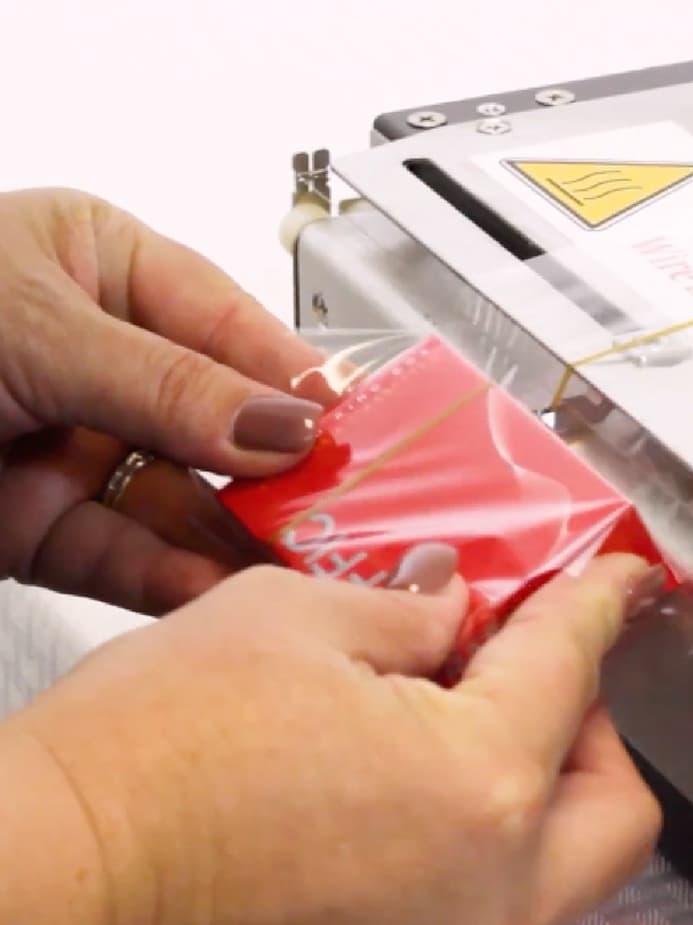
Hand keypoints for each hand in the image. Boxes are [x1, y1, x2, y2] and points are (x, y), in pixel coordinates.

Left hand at [0, 188, 327, 613]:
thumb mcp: (31, 323)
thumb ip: (167, 381)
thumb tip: (285, 421)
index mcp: (106, 268)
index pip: (236, 329)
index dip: (300, 383)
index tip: (357, 432)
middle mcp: (102, 358)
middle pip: (222, 423)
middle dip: (282, 471)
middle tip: (344, 511)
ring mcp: (75, 446)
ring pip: (183, 498)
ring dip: (239, 534)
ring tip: (299, 564)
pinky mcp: (43, 527)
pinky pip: (126, 553)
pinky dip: (173, 574)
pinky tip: (219, 586)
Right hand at [1, 553, 662, 924]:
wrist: (52, 887)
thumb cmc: (148, 753)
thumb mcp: (292, 620)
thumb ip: (404, 610)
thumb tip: (454, 606)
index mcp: (478, 783)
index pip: (575, 667)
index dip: (602, 604)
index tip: (623, 580)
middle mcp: (486, 890)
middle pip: (615, 802)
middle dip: (592, 716)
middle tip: (531, 655)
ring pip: (561, 857)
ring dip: (541, 770)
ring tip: (466, 700)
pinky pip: (489, 890)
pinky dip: (485, 820)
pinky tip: (414, 762)